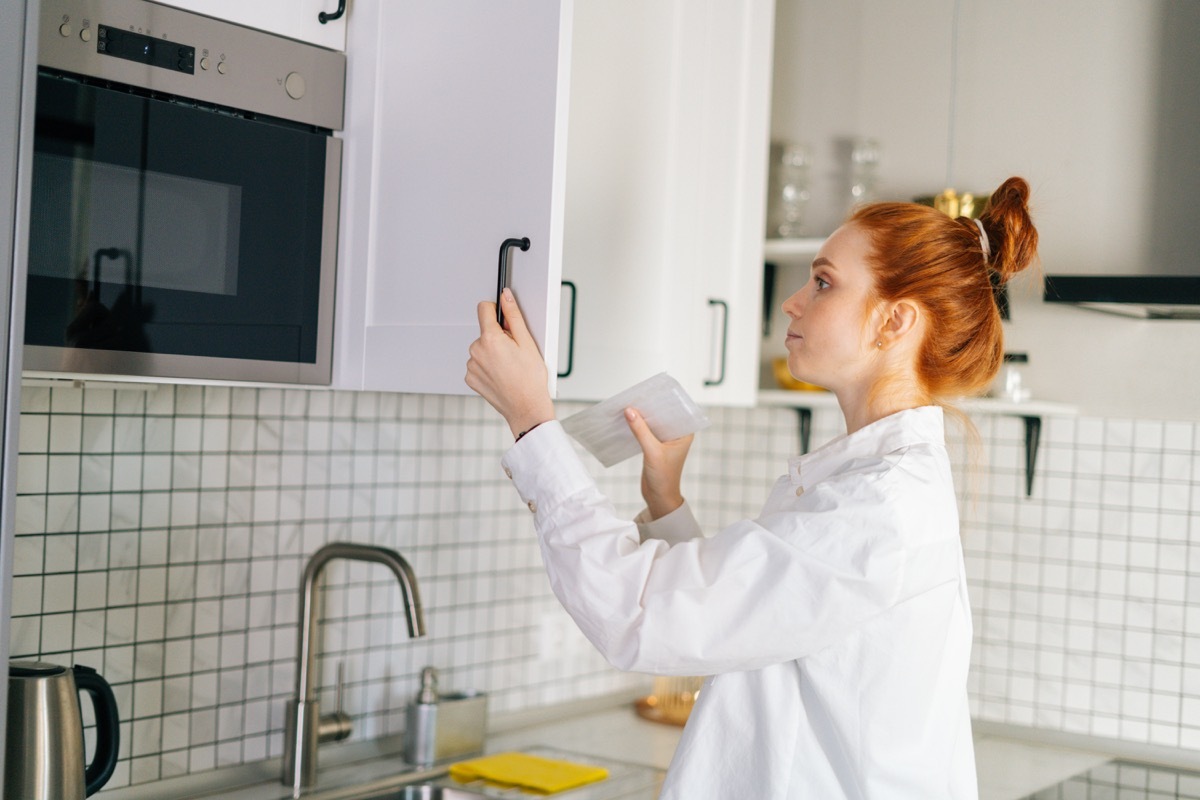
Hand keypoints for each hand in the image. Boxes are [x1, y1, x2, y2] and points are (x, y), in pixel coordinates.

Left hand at [466, 288, 555, 437]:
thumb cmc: (530, 379)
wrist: (526, 408)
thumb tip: (505, 297)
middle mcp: (476, 351)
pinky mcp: (470, 379)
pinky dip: (488, 367)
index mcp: (490, 339)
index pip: (484, 309)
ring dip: (493, 353)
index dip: (496, 310)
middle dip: (498, 337)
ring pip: (482, 349)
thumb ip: (514, 316)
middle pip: (485, 332)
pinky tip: (501, 375)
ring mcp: (471, 366)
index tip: (503, 318)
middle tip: (514, 353)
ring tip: (509, 367)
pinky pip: (478, 364)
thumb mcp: (527, 342)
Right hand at [625, 407, 692, 519]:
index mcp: (684, 433)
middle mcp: (676, 434)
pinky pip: (645, 431)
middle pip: (661, 415)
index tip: (649, 392)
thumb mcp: (652, 452)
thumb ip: (640, 431)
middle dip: (648, 408)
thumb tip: (629, 411)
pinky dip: (637, 426)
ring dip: (641, 417)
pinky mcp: (654, 445)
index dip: (661, 402)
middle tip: (634, 397)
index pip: (674, 411)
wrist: (659, 497)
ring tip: (628, 406)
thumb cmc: (663, 478)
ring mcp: (665, 439)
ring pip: (652, 422)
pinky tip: (627, 421)